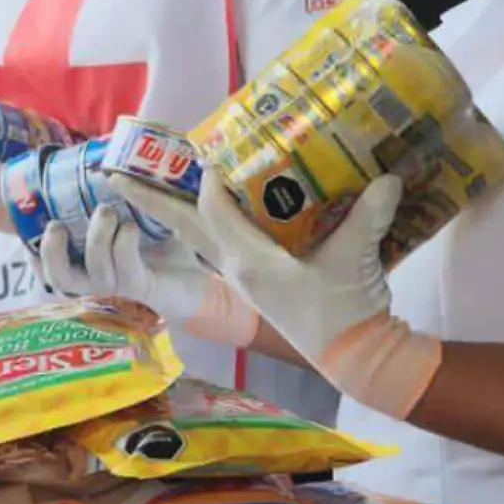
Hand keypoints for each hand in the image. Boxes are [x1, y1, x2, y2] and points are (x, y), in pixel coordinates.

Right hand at [41, 206, 211, 321]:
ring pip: (94, 269)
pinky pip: (126, 267)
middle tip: (56, 224)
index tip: (28, 227)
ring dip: (97, 237)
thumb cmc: (161, 246)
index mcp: (88, 262)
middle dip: (52, 251)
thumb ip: (119, 193)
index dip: (35, 251)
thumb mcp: (137, 216)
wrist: (196, 279)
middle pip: (60, 277)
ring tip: (106, 211)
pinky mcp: (142, 286)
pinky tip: (132, 227)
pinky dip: (124, 243)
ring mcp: (119, 284)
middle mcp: (97, 278)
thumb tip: (111, 151)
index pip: (50, 265)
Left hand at [117, 173, 441, 417]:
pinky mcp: (259, 282)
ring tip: (152, 185)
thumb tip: (389, 177)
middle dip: (148, 201)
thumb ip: (369, 216)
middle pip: (182, 227)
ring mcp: (245, 278)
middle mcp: (238, 269)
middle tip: (115, 175)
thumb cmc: (347, 310)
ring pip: (197, 237)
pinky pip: (221, 245)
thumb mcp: (356, 259)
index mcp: (251, 262)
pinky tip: (216, 206)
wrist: (354, 355)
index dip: (209, 178)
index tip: (210, 148)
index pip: (213, 211)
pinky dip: (211, 223)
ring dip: (173, 211)